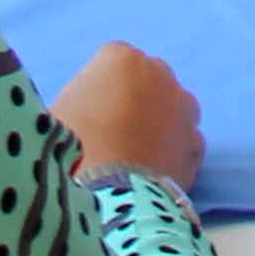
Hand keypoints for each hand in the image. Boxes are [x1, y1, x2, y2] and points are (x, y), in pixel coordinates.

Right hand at [46, 41, 206, 192]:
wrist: (110, 196)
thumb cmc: (73, 151)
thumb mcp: (58, 115)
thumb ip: (77, 102)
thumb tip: (79, 113)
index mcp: (122, 58)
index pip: (111, 61)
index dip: (98, 88)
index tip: (87, 112)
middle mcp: (160, 74)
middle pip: (148, 78)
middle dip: (136, 97)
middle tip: (112, 130)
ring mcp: (183, 109)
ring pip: (174, 106)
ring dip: (161, 120)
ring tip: (135, 150)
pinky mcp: (196, 144)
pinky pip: (185, 141)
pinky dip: (173, 151)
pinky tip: (153, 168)